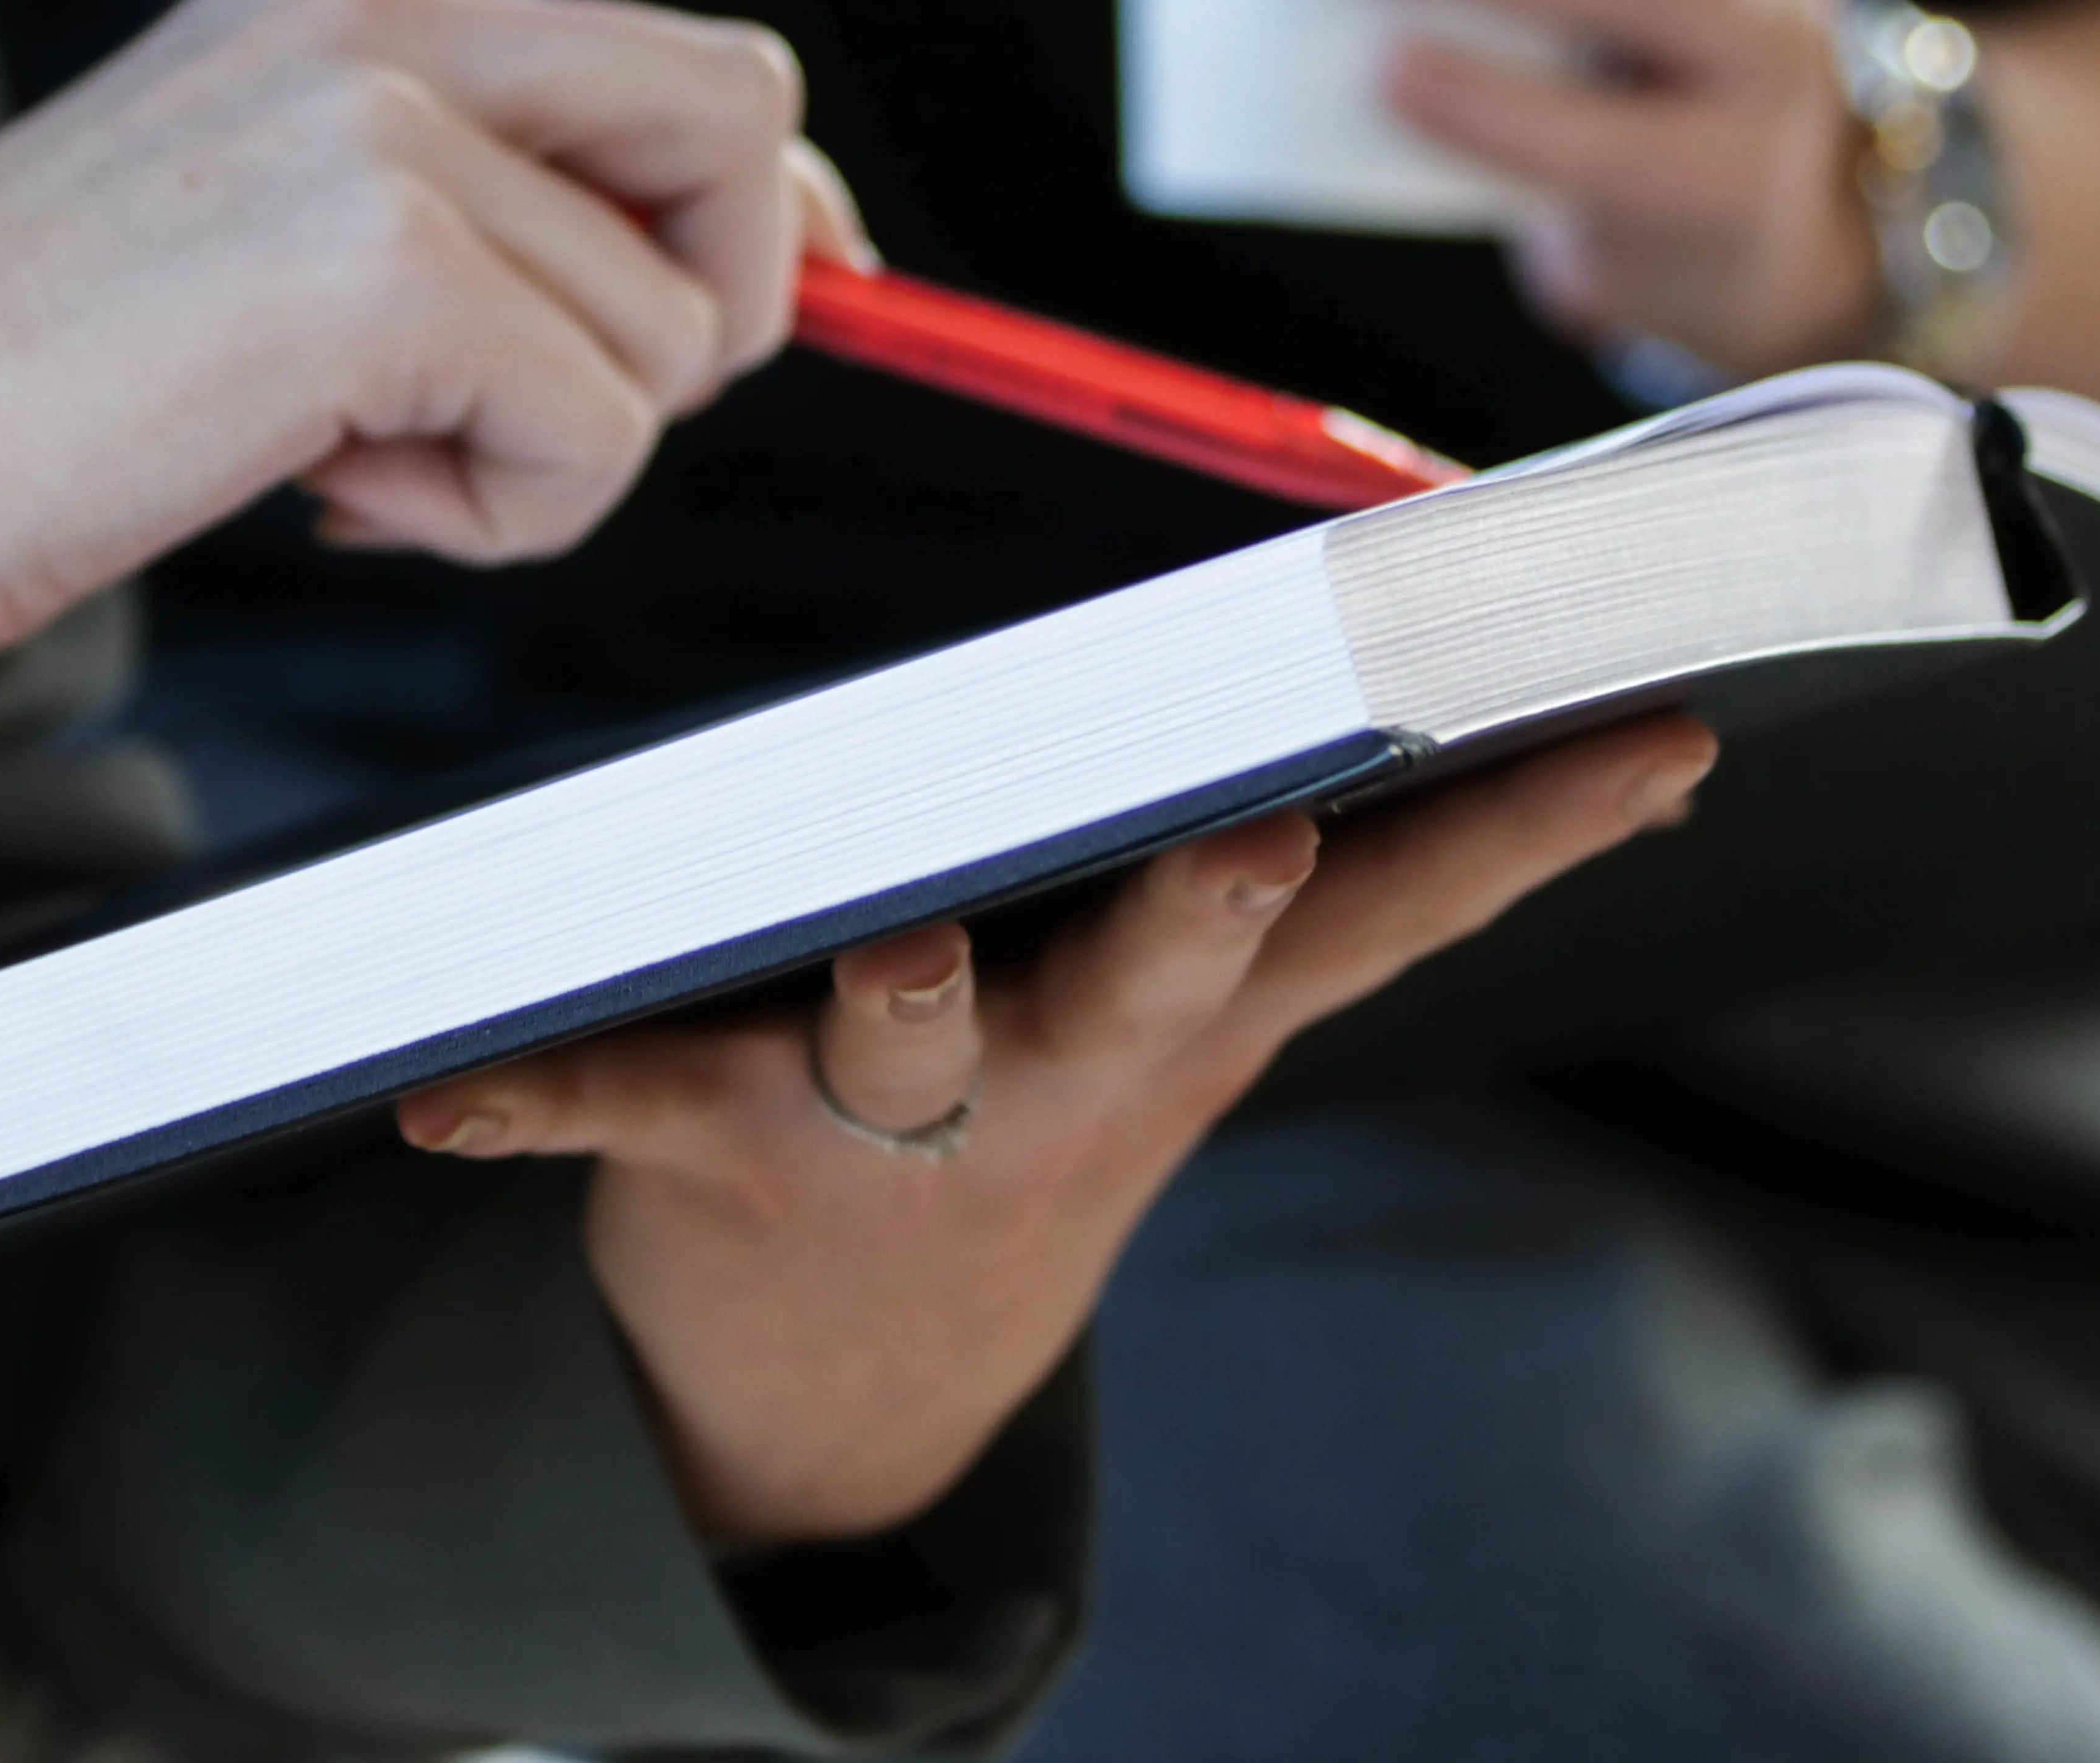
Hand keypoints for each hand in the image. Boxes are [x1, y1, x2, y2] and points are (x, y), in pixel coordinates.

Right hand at [0, 0, 862, 669]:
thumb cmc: (31, 398)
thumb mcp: (271, 247)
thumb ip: (473, 220)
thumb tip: (729, 284)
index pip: (683, 57)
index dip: (771, 199)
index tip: (796, 295)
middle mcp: (367, 21)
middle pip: (741, 119)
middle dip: (723, 304)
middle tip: (550, 414)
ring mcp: (375, 128)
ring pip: (666, 331)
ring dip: (542, 453)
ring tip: (346, 461)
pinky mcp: (383, 265)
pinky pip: (597, 431)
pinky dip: (499, 514)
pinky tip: (327, 495)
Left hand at [397, 714, 1718, 1549]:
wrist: (852, 1379)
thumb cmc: (1050, 1092)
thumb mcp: (1211, 1004)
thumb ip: (1370, 868)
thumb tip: (1635, 742)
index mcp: (1199, 1005)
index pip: (1407, 901)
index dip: (1535, 819)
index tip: (1663, 720)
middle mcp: (1078, 1063)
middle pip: (1172, 972)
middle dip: (1218, 904)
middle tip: (1259, 838)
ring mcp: (908, 1119)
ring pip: (916, 1036)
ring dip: (912, 994)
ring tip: (899, 947)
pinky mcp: (725, 1143)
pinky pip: (621, 1101)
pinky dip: (532, 1097)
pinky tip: (436, 1099)